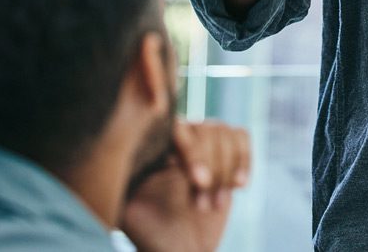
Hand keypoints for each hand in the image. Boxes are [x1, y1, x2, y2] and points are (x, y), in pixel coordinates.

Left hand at [121, 120, 251, 251]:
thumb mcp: (131, 211)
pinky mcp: (226, 154)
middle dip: (213, 169)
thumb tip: (123, 149)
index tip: (200, 183)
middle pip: (206, 128)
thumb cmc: (153, 236)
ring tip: (215, 205)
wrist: (181, 251)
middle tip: (204, 207)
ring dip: (227, 170)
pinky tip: (239, 186)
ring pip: (224, 131)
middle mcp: (177, 141)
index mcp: (153, 150)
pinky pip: (241, 135)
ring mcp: (203, 144)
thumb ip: (126, 182)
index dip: (193, 152)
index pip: (177, 128)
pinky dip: (244, 159)